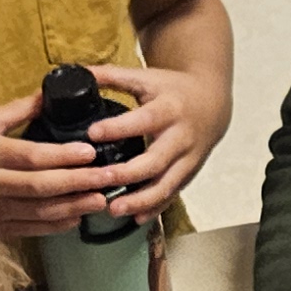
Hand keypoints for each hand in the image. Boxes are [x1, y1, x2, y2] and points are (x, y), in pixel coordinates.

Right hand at [0, 92, 128, 228]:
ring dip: (74, 206)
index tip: (91, 152)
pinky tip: (76, 218)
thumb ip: (18, 110)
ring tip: (101, 200)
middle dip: (79, 182)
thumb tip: (49, 93)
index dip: (63, 156)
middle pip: (42, 186)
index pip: (33, 156)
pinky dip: (56, 225)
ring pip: (40, 211)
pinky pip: (30, 229)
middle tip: (109, 178)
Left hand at [62, 59, 228, 223]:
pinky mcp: (189, 174)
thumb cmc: (172, 90)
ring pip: (166, 185)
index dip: (118, 128)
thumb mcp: (146, 78)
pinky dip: (155, 208)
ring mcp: (188, 159)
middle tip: (100, 180)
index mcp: (168, 108)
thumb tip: (78, 73)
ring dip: (140, 200)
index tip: (92, 134)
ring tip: (114, 209)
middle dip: (127, 174)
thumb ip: (112, 77)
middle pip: (155, 161)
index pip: (143, 120)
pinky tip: (135, 217)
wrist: (212, 103)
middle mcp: (181, 136)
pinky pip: (172, 194)